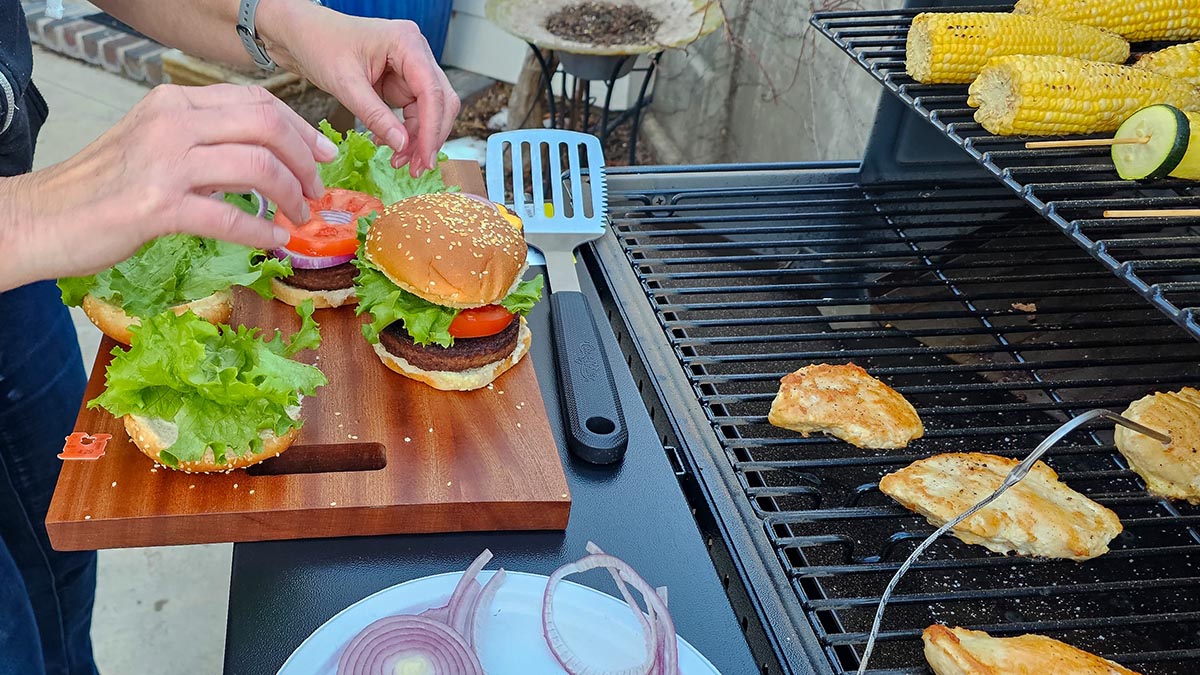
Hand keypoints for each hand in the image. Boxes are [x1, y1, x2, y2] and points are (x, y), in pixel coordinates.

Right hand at [0, 83, 335, 290]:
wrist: (42, 218)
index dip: (300, 128)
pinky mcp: (157, 207)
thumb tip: (264, 159)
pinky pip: (229, 216)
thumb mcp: (154, 145)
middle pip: (266, 126)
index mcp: (174, 103)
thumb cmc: (102, 188)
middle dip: (304, 160)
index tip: (323, 153)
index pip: (256, 101)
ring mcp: (164, 163)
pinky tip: (273, 239)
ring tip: (299, 216)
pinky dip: (260, 230)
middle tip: (316, 190)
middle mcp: (171, 123)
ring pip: (257, 166)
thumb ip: (203, 143)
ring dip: (290, 195)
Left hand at [262, 3, 459, 175]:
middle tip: (416, 168)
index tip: (425, 158)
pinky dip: (407, 132)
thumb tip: (402, 145)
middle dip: (430, 137)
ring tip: (399, 162)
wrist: (302, 35)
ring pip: (431, 110)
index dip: (432, 129)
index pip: (432, 92)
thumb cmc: (319, 45)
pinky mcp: (403, 81)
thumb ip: (375, 115)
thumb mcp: (345, 84)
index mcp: (407, 43)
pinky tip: (391, 146)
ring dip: (420, 138)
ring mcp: (412, 68)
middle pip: (440, 101)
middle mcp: (416, 53)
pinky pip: (415, 112)